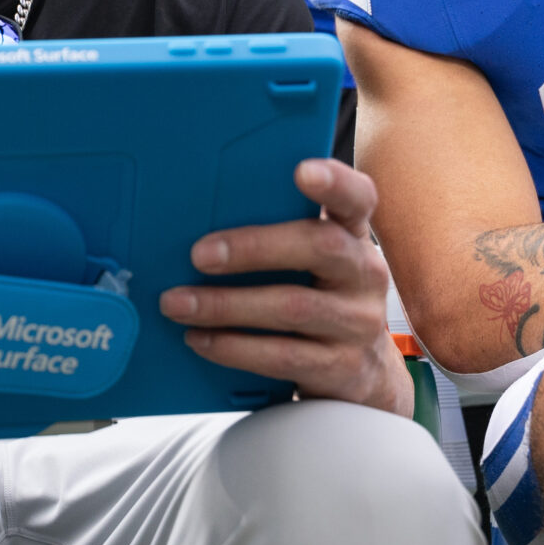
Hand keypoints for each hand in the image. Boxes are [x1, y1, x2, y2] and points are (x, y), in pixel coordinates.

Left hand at [160, 158, 411, 415]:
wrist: (363, 374)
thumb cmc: (320, 301)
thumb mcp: (312, 264)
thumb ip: (278, 237)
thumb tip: (198, 221)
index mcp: (353, 236)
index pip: (357, 198)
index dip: (335, 182)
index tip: (302, 170)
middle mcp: (365, 274)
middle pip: (319, 247)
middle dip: (253, 248)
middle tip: (198, 255)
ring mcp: (358, 323)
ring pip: (291, 307)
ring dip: (225, 305)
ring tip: (178, 303)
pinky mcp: (341, 368)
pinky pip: (282, 355)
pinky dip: (234, 347)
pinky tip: (200, 339)